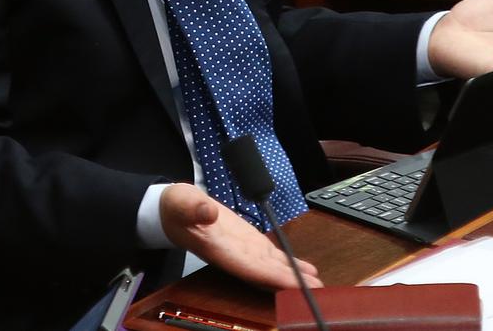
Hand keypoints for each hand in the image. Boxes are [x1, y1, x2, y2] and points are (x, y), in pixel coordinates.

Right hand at [160, 183, 322, 289]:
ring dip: (293, 275)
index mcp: (219, 249)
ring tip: (317, 283)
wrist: (174, 209)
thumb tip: (208, 211)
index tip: (296, 284)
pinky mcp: (248, 241)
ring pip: (271, 266)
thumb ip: (193, 207)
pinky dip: (288, 263)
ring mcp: (242, 250)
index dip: (273, 278)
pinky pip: (271, 256)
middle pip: (265, 273)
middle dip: (290, 283)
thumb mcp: (180, 202)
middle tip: (317, 291)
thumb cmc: (175, 207)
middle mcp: (234, 255)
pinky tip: (304, 268)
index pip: (250, 268)